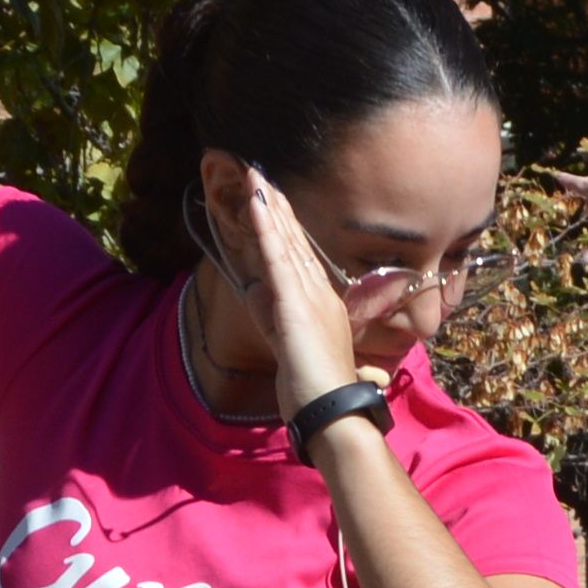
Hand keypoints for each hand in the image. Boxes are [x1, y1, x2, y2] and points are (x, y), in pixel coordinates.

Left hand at [206, 162, 365, 414]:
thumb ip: (274, 321)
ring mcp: (308, 295)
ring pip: (286, 242)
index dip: (286, 229)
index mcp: (321, 304)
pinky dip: (266, 229)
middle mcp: (318, 293)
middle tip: (263, 177)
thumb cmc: (314, 389)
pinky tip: (256, 205)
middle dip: (278, 208)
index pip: (300, 258)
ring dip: (270, 208)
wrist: (331, 410)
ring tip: (256, 178)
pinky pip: (277, 258)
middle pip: (294, 242)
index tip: (275, 203)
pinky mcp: (294, 303)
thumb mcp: (288, 348)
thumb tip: (258, 296)